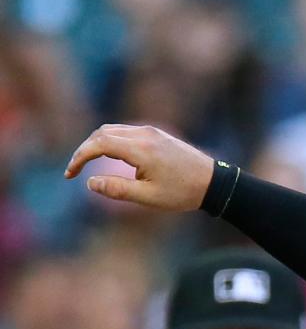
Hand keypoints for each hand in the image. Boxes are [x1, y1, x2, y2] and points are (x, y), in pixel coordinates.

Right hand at [65, 124, 214, 210]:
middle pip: (102, 133)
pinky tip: (110, 157)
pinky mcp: (156, 133)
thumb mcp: (148, 198)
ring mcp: (151, 131)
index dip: (80, 157)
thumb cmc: (183, 193)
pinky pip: (126, 132)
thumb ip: (117, 189)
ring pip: (113, 130)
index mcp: (140, 149)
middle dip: (85, 150)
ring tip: (89, 165)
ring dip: (97, 144)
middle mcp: (144, 134)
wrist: (213, 182)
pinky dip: (111, 141)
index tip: (70, 174)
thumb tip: (90, 182)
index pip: (99, 144)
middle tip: (75, 170)